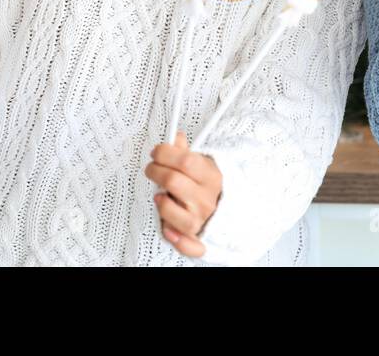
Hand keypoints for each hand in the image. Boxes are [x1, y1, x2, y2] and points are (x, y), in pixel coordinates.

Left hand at [143, 130, 222, 257]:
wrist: (228, 211)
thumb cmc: (206, 185)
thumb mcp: (201, 165)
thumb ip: (185, 152)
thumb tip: (175, 136)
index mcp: (211, 177)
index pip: (185, 161)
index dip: (165, 153)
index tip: (156, 152)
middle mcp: (206, 199)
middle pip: (173, 181)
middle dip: (155, 171)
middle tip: (151, 168)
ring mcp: (200, 219)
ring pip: (172, 211)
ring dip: (161, 202)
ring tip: (160, 195)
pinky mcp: (195, 236)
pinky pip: (184, 241)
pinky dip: (174, 237)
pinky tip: (167, 227)